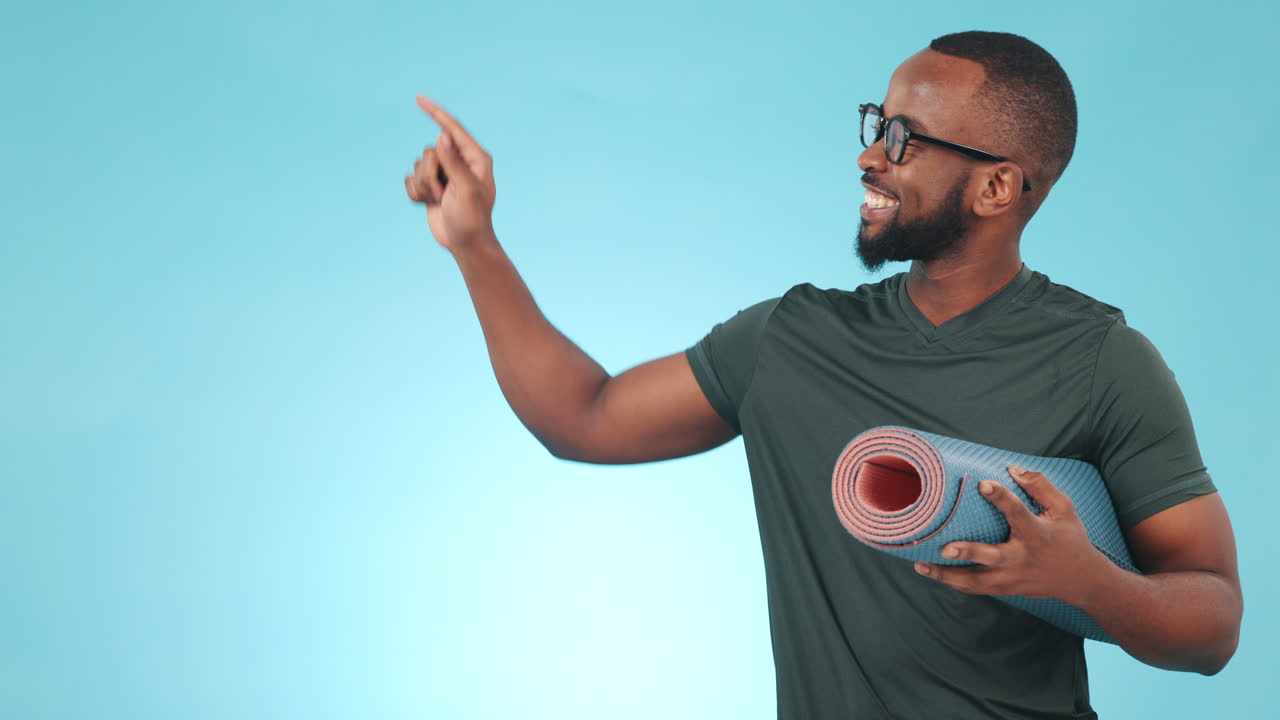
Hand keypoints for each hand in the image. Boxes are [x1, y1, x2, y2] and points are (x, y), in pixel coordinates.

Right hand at [404, 95, 496, 252]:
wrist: (465, 244)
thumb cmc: (472, 219)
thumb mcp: (466, 190)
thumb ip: (454, 162)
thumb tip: (443, 136)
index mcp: (475, 158)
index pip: (452, 128)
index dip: (435, 112)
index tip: (418, 98)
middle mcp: (460, 162)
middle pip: (429, 151)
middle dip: (431, 175)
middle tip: (444, 194)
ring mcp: (444, 174)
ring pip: (418, 165)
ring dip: (425, 186)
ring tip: (440, 201)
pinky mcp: (432, 186)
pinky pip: (411, 179)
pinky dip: (416, 193)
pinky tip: (430, 204)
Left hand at [914, 465, 1108, 604]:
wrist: (1082, 580)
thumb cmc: (1070, 538)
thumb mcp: (1064, 509)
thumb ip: (1040, 486)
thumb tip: (1012, 468)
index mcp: (1038, 534)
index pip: (1019, 514)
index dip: (1002, 498)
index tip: (984, 484)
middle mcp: (1023, 559)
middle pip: (993, 558)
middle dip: (969, 553)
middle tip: (945, 547)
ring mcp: (1013, 578)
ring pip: (977, 582)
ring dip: (947, 576)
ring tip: (920, 565)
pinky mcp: (1006, 590)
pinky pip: (976, 589)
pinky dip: (954, 583)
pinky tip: (932, 573)